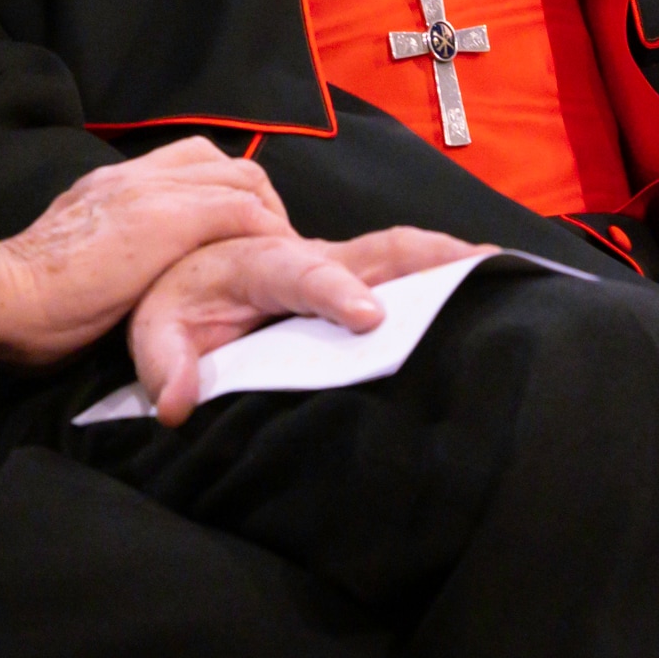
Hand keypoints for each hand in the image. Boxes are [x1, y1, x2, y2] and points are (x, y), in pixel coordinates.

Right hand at [0, 139, 291, 366]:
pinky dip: (266, 234)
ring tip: (277, 255)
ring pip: (239, 178)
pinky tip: (275, 263)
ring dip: (267, 215)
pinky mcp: (167, 219)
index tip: (239, 234)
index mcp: (110, 182)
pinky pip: (240, 213)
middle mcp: (133, 175)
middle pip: (221, 162)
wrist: (6, 294)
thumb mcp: (73, 253)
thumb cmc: (28, 296)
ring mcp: (151, 192)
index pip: (187, 162)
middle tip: (267, 244)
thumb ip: (103, 246)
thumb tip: (124, 274)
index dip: (224, 192)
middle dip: (256, 199)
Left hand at [131, 227, 483, 422]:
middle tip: (482, 267)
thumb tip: (178, 406)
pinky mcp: (352, 280)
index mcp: (258, 262)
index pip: (301, 275)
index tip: (369, 316)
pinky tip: (486, 288)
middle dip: (428, 257)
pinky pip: (401, 270)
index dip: (334, 292)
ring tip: (504, 272)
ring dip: (449, 262)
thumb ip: (166, 362)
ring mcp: (337, 267)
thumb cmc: (173, 301)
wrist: (178, 272)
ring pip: (399, 256)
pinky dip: (444, 273)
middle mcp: (308, 256)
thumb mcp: (155, 331)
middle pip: (376, 251)